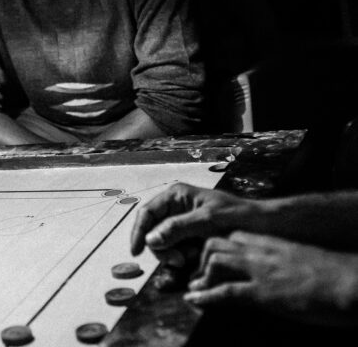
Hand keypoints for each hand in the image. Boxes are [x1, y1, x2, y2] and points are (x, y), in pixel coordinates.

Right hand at [130, 183, 258, 255]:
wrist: (266, 227)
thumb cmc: (239, 216)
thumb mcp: (207, 220)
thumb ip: (178, 228)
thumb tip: (151, 239)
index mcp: (176, 196)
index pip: (147, 213)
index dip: (139, 232)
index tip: (137, 252)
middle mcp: (176, 208)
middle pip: (153, 231)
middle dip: (162, 248)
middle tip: (179, 262)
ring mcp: (184, 224)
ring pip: (164, 243)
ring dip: (173, 254)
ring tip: (191, 260)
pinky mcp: (192, 238)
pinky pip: (177, 249)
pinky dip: (182, 257)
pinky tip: (195, 259)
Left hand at [185, 231, 357, 325]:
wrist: (350, 281)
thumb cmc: (331, 273)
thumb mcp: (299, 259)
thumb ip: (280, 260)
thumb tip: (272, 271)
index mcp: (270, 241)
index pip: (232, 236)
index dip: (216, 247)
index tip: (208, 260)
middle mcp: (260, 250)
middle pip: (216, 243)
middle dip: (201, 259)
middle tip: (198, 275)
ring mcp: (259, 270)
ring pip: (215, 261)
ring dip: (200, 276)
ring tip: (194, 288)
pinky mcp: (263, 292)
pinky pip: (225, 291)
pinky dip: (205, 296)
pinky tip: (194, 300)